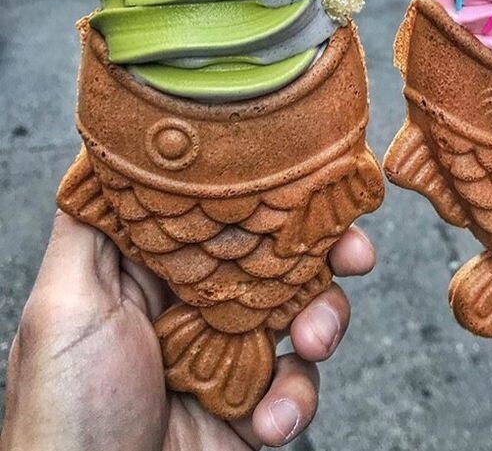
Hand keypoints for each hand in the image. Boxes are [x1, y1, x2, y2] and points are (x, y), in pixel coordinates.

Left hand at [0, 212, 375, 449]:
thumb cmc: (66, 414)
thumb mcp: (63, 307)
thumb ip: (88, 228)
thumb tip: (108, 149)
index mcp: (159, 272)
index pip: (227, 217)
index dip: (273, 196)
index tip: (316, 182)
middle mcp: (200, 306)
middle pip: (278, 258)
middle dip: (324, 252)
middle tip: (353, 253)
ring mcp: (231, 356)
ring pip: (303, 313)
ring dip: (323, 322)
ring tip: (311, 343)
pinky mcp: (253, 406)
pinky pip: (299, 386)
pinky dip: (297, 399)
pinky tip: (270, 418)